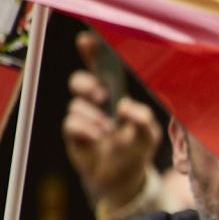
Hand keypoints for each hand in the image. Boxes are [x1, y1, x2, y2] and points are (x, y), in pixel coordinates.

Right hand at [64, 31, 162, 214]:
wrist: (122, 179)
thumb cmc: (137, 151)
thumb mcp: (148, 136)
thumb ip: (143, 119)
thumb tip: (125, 106)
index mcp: (117, 96)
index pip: (102, 70)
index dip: (92, 52)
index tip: (86, 40)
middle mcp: (96, 103)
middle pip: (79, 80)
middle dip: (86, 84)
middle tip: (101, 96)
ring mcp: (83, 118)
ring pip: (76, 105)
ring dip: (93, 118)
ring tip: (107, 132)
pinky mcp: (73, 134)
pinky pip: (70, 123)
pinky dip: (85, 130)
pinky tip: (97, 139)